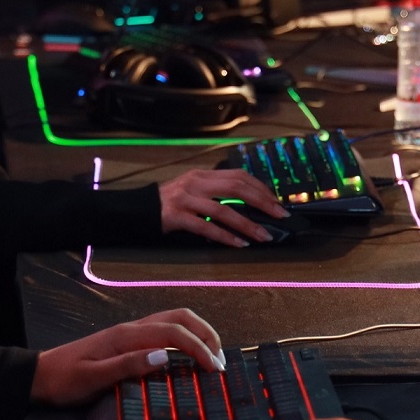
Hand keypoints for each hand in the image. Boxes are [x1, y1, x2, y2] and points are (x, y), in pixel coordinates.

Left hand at [30, 309, 225, 404]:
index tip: (214, 369)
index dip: (198, 348)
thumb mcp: (94, 378)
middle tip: (221, 361)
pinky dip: (184, 338)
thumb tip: (164, 357)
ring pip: (173, 321)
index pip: (173, 333)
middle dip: (205, 334)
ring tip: (212, 357)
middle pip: (179, 318)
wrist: (40, 377)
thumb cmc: (64, 381)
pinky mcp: (127, 341)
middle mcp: (130, 329)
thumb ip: (128, 366)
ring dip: (197, 333)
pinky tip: (188, 356)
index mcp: (125, 336)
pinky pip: (163, 331)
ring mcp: (129, 333)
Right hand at [158, 169, 286, 246]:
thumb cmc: (171, 203)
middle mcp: (196, 183)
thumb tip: (249, 204)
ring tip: (263, 236)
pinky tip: (239, 244)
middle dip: (262, 202)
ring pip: (224, 210)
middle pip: (236, 188)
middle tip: (279, 215)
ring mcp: (186, 199)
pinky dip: (226, 237)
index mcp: (203, 175)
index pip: (238, 176)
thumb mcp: (194, 190)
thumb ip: (216, 192)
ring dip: (247, 224)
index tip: (276, 202)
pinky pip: (207, 227)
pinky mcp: (177, 217)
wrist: (140, 210)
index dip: (261, 188)